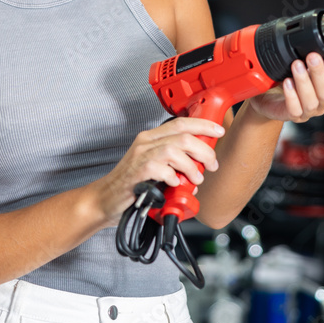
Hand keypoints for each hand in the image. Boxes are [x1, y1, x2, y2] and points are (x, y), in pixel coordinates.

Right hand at [92, 117, 224, 225]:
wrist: (105, 199)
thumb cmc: (132, 184)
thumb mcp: (157, 167)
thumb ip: (176, 163)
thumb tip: (200, 169)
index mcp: (151, 137)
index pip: (181, 123)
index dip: (203, 124)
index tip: (218, 131)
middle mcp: (146, 142)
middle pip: (183, 135)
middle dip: (203, 149)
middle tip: (211, 165)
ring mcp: (140, 156)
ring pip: (174, 150)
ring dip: (191, 166)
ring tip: (195, 179)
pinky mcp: (136, 172)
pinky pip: (160, 169)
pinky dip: (173, 177)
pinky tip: (174, 184)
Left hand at [248, 52, 323, 122]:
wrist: (270, 97)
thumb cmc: (291, 80)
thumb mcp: (303, 65)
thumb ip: (315, 56)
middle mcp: (321, 102)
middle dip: (319, 73)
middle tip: (312, 57)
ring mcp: (308, 111)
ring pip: (311, 101)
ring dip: (304, 82)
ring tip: (296, 65)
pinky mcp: (293, 116)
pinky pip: (294, 109)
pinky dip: (291, 95)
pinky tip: (287, 83)